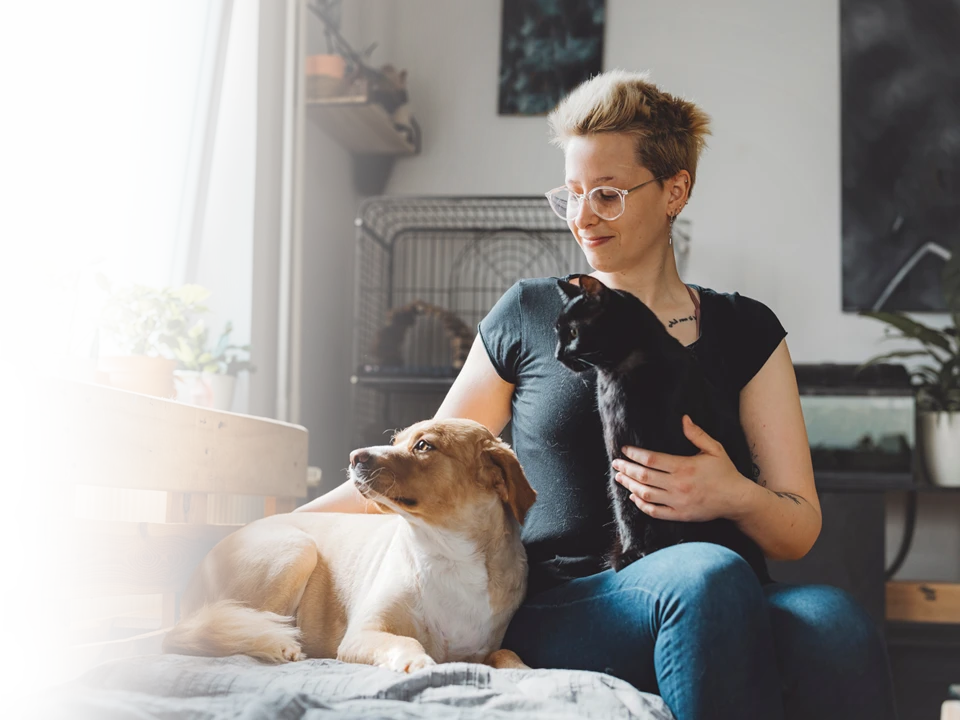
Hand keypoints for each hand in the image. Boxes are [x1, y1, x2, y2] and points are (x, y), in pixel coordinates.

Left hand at [613, 415, 751, 522]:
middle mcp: (678, 485)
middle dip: (626, 469)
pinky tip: (633, 496)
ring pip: (646, 494)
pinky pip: (655, 511)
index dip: (634, 454)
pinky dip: (641, 505)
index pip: (651, 460)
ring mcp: (677, 502)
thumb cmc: (725, 472)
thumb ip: (697, 434)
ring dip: (629, 485)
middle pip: (644, 476)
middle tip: (615, 464)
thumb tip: (684, 418)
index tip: (625, 450)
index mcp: (684, 467)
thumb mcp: (714, 449)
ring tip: (619, 477)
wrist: (737, 500)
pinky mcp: (679, 514)